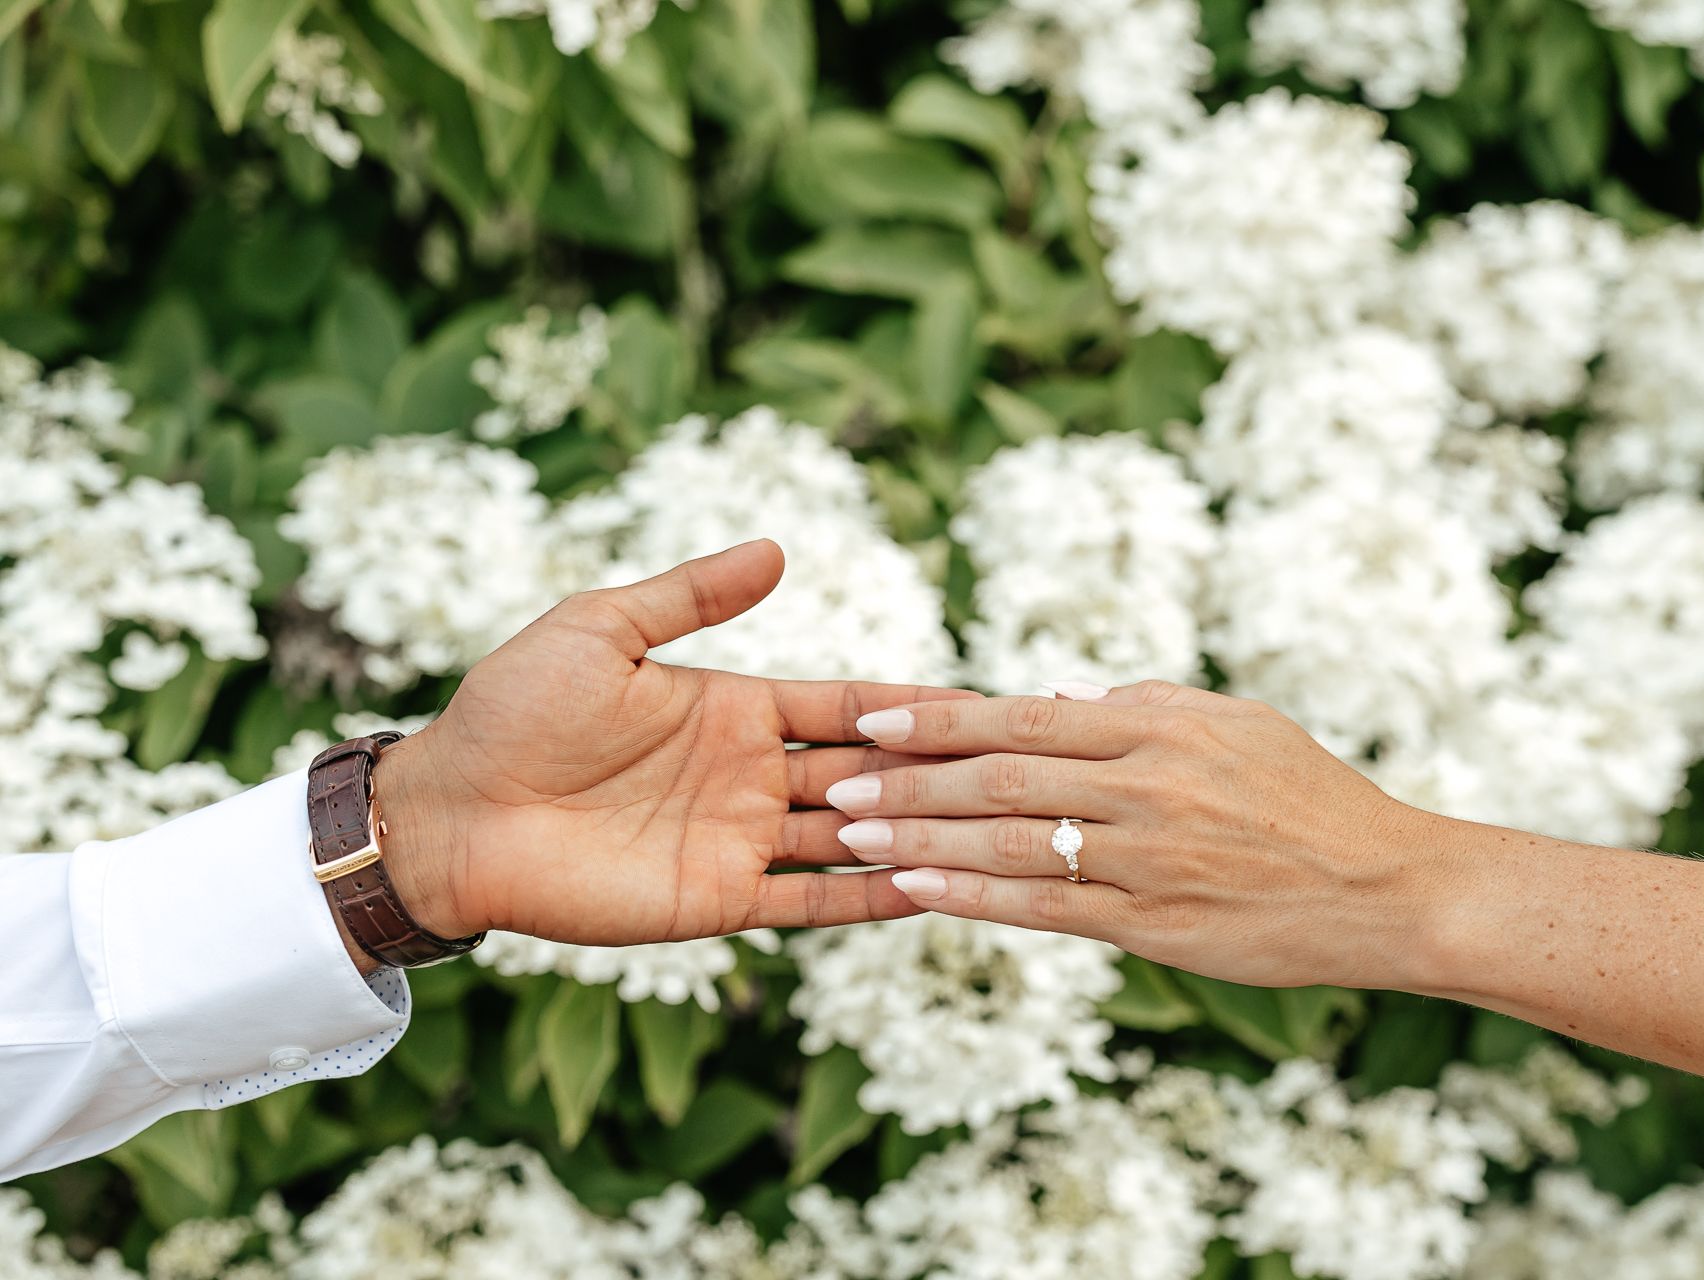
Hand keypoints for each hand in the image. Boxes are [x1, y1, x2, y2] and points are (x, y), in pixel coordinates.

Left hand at [347, 540, 975, 966]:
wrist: (452, 811)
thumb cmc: (514, 708)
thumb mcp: (602, 629)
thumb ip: (691, 596)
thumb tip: (778, 548)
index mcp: (735, 708)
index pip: (846, 705)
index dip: (910, 705)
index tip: (980, 701)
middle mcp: (751, 776)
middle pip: (866, 773)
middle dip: (933, 772)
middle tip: (1015, 771)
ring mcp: (739, 840)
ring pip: (854, 839)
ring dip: (916, 833)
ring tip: (994, 833)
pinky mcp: (717, 899)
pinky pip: (808, 903)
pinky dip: (869, 900)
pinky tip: (931, 891)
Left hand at [821, 680, 1451, 989]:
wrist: (1386, 889)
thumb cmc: (1310, 796)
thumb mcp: (1237, 722)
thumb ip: (1142, 704)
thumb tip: (1052, 695)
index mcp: (1161, 728)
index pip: (1025, 716)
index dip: (940, 716)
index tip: (872, 712)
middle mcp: (1148, 789)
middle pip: (1002, 778)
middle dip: (909, 776)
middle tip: (837, 776)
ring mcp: (1149, 862)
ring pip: (1012, 846)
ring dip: (922, 839)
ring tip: (854, 831)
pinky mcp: (1154, 927)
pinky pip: (1046, 911)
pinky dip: (975, 899)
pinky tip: (917, 892)